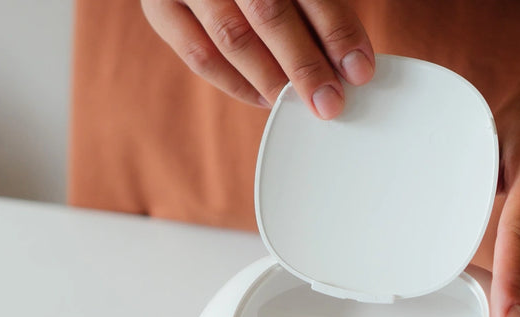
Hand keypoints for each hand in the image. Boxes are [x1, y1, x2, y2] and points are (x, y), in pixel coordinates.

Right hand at [141, 0, 374, 117]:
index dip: (336, 31)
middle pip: (268, 12)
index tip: (359, 70)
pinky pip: (199, 55)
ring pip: (231, 38)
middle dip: (304, 64)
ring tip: (297, 105)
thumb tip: (348, 65)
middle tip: (329, 102)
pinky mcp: (161, 8)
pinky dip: (235, 84)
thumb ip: (317, 10)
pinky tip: (264, 99)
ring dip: (271, 80)